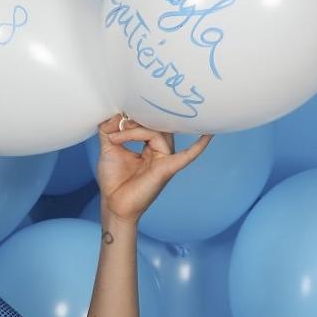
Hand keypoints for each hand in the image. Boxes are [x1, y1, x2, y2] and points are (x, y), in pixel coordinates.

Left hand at [94, 113, 212, 224]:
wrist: (114, 203)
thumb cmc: (114, 178)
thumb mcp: (108, 147)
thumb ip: (110, 128)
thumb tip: (117, 113)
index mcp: (150, 145)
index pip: (148, 122)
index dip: (131, 117)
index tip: (114, 122)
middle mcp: (161, 151)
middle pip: (155, 125)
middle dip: (134, 121)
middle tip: (118, 126)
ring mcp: (165, 159)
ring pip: (157, 133)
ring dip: (134, 132)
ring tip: (116, 139)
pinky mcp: (167, 169)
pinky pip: (187, 156)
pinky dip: (198, 146)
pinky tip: (208, 135)